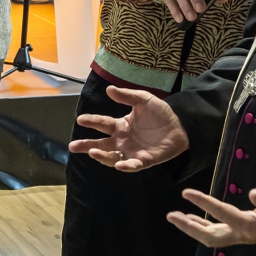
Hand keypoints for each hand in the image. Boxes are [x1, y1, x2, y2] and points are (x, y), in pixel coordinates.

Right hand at [67, 85, 188, 170]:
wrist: (182, 125)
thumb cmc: (161, 113)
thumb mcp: (143, 100)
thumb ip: (127, 96)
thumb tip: (109, 89)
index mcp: (121, 126)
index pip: (102, 124)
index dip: (91, 121)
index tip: (80, 119)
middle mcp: (123, 141)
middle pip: (101, 145)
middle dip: (86, 146)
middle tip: (73, 146)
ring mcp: (132, 152)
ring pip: (113, 157)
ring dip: (102, 156)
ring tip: (93, 152)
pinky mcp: (145, 160)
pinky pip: (133, 165)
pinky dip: (126, 166)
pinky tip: (118, 164)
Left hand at [168, 182, 255, 247]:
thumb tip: (253, 194)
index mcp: (255, 226)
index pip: (224, 214)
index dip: (204, 203)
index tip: (186, 193)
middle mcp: (246, 235)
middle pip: (211, 236)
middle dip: (189, 227)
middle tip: (171, 215)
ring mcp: (243, 236)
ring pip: (212, 236)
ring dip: (192, 227)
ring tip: (175, 216)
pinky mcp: (243, 232)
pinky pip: (218, 232)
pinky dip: (203, 225)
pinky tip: (193, 219)